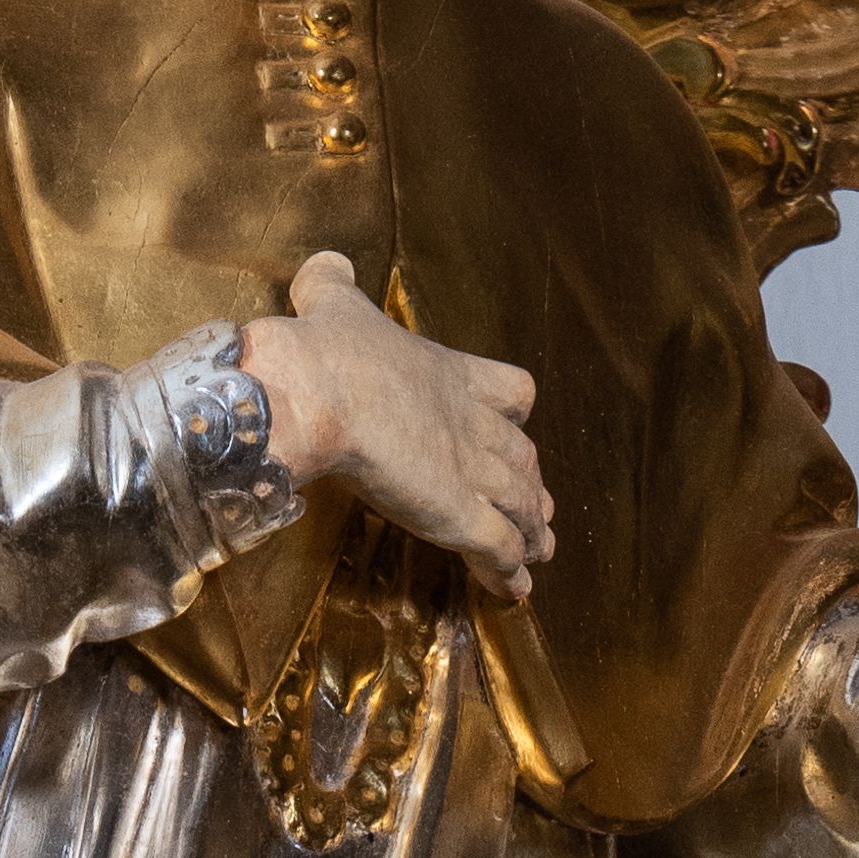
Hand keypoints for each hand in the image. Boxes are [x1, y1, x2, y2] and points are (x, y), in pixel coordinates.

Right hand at [241, 250, 553, 601]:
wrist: (317, 391)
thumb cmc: (324, 350)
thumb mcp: (331, 301)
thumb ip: (334, 284)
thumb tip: (324, 263)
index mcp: (450, 374)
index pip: (509, 391)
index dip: (511, 412)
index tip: (514, 425)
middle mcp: (474, 424)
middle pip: (522, 457)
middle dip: (531, 482)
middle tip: (540, 504)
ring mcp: (474, 472)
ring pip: (522, 506)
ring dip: (533, 531)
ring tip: (541, 552)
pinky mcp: (462, 515)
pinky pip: (500, 550)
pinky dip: (509, 574)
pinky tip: (514, 594)